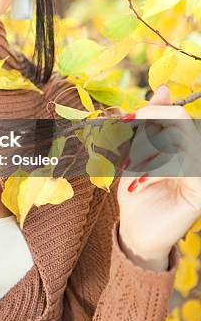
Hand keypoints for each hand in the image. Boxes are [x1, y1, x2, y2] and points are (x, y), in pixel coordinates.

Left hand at [117, 85, 200, 268]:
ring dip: (147, 151)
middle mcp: (196, 155)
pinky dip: (155, 171)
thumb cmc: (135, 192)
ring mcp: (200, 173)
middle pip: (180, 121)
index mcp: (182, 144)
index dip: (153, 111)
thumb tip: (165, 89)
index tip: (127, 119)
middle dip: (148, 128)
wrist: (135, 231)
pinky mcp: (200, 192)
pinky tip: (138, 185)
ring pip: (179, 141)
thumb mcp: (135, 152)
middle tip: (127, 144)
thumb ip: (148, 124)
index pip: (177, 113)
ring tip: (130, 169)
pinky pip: (183, 166)